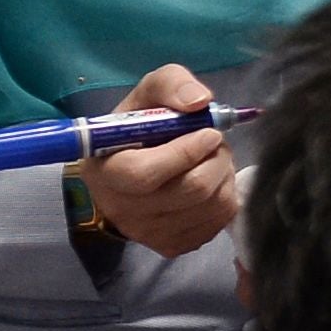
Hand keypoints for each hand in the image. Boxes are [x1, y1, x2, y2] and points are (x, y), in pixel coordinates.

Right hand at [80, 64, 239, 258]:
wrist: (129, 169)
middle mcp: (123, 210)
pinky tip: (212, 182)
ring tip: (214, 158)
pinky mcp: (172, 246)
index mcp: (106, 172)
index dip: (185, 152)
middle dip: (216, 159)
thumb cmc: (138, 127)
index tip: (208, 133)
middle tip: (217, 142)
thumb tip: (200, 102)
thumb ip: (171, 85)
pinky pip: (218, 223)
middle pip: (190, 191)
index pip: (146, 173)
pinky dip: (225, 196)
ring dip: (224, 175)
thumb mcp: (149, 93)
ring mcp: (148, 234)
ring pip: (211, 207)